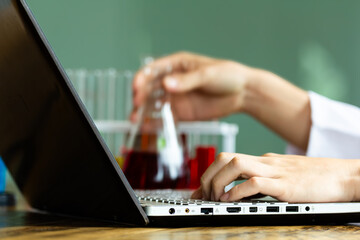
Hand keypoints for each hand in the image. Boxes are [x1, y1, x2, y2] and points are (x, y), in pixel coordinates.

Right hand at [132, 52, 254, 120]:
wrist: (243, 94)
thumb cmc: (227, 76)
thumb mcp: (207, 74)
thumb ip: (187, 81)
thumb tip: (166, 84)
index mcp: (177, 65)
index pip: (154, 70)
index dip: (142, 77)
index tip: (136, 86)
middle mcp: (173, 81)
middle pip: (150, 88)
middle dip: (140, 95)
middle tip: (136, 104)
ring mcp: (176, 98)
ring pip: (153, 104)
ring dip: (143, 111)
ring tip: (135, 120)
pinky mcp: (182, 113)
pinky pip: (164, 119)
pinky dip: (154, 124)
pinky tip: (146, 128)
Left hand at [191, 152, 359, 202]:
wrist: (346, 176)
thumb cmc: (317, 177)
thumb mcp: (285, 173)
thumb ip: (265, 176)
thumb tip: (244, 186)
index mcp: (265, 160)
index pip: (228, 158)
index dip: (209, 173)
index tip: (200, 190)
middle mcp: (266, 162)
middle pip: (226, 158)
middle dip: (208, 176)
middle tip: (204, 195)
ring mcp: (275, 171)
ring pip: (235, 165)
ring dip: (218, 182)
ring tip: (215, 198)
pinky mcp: (286, 186)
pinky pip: (254, 183)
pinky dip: (237, 192)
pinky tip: (231, 201)